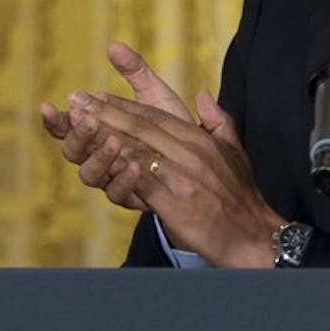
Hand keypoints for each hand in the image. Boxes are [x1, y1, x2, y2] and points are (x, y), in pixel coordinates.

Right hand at [39, 42, 194, 190]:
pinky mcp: (130, 197)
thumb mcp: (155, 95)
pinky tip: (136, 167)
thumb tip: (114, 45)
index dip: (54, 119)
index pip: (65, 126)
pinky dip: (123, 180)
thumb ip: (135, 71)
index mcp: (96, 132)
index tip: (48, 105)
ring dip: (100, 156)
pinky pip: (118, 194)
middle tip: (85, 118)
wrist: (203, 164)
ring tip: (114, 141)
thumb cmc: (172, 127)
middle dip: (76, 134)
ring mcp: (111, 179)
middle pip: (71, 151)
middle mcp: (97, 157)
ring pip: (89, 174)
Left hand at [40, 43, 284, 266]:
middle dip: (104, 112)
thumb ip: (218, 120)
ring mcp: (182, 177)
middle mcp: (189, 153)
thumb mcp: (234, 151)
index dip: (121, 104)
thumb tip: (203, 94)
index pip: (153, 115)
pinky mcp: (175, 203)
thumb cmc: (241, 196)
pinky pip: (140, 182)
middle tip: (76, 101)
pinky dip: (117, 169)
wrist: (253, 236)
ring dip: (102, 134)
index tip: (95, 95)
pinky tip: (96, 160)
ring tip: (77, 123)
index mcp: (199, 139)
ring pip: (136, 149)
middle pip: (139, 126)